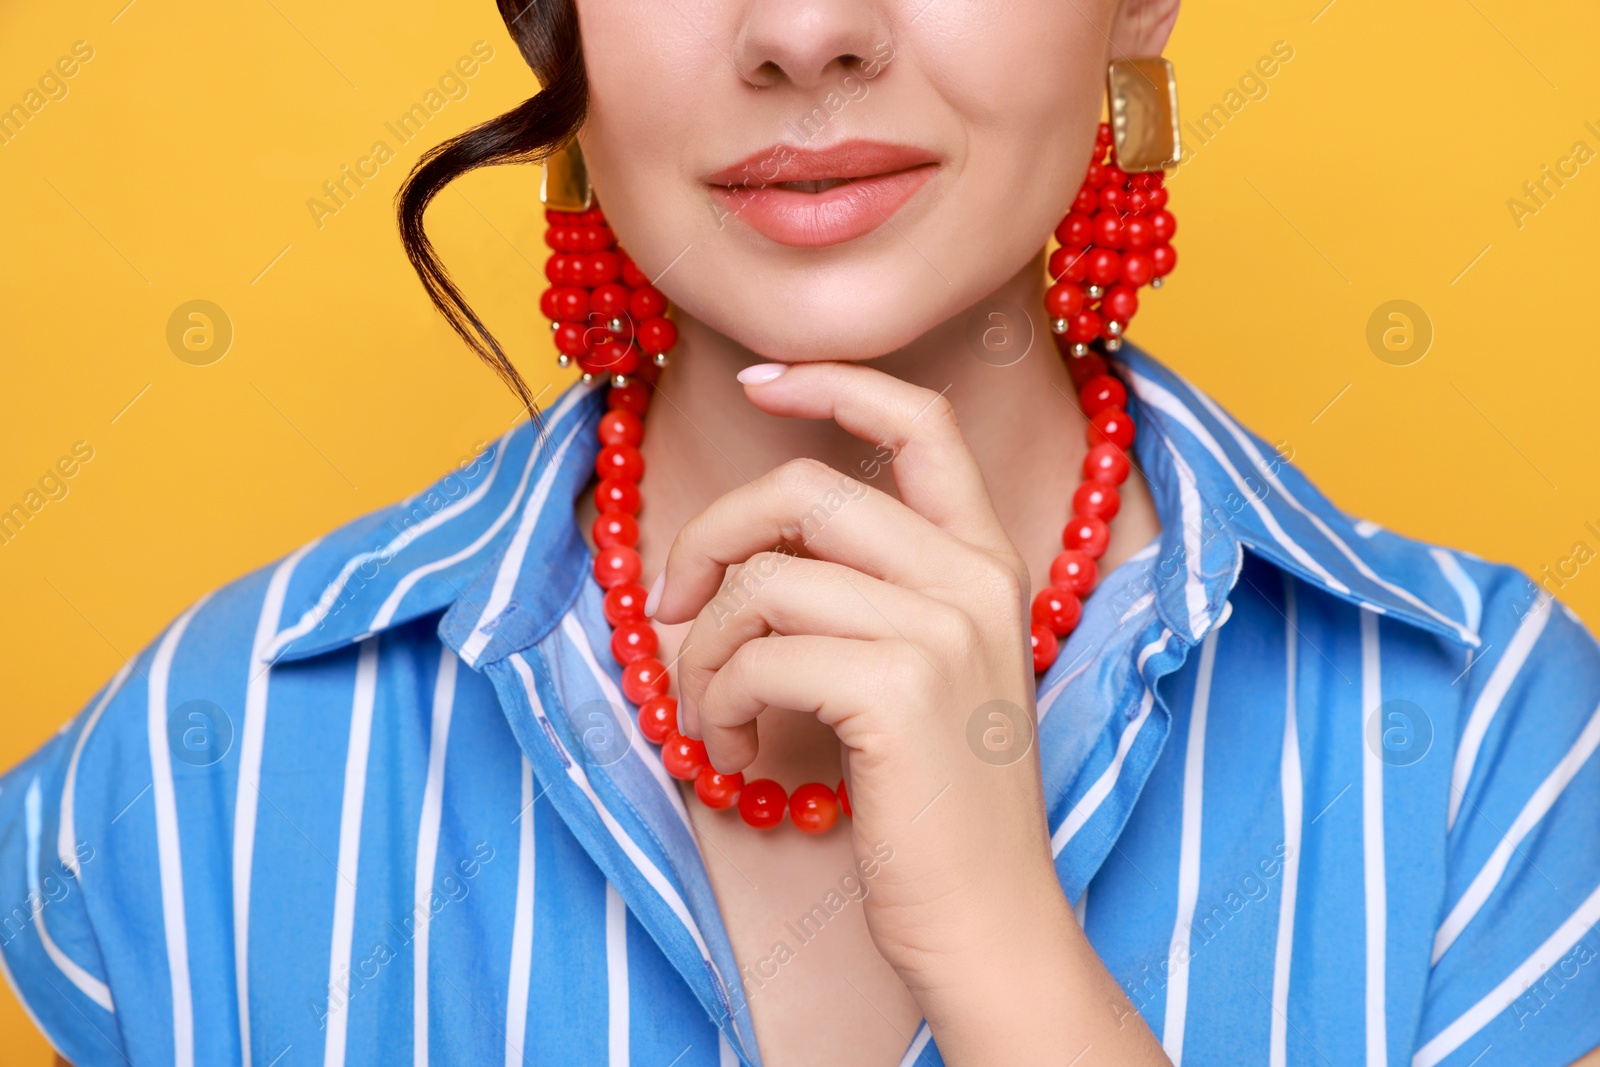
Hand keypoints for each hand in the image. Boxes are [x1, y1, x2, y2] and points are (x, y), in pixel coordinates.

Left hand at [653, 362, 1168, 1063]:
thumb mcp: (926, 674)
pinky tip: (734, 745)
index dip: (832, 384)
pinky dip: (718, 699)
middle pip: (805, 491)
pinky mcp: (896, 688)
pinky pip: (757, 653)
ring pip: (766, 579)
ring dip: (706, 648)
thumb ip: (870, 593)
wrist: (988, 922)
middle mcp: (973, 578)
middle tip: (669, 605)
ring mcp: (941, 629)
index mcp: (986, 562)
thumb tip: (748, 552)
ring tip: (714, 708)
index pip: (920, 422)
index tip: (757, 385)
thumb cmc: (938, 806)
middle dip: (711, 539)